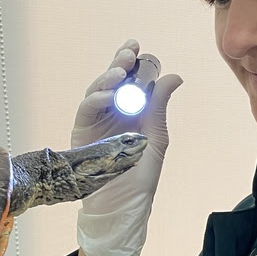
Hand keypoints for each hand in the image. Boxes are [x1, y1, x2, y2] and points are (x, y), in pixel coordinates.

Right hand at [72, 40, 181, 255]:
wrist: (122, 205)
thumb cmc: (141, 176)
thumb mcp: (156, 138)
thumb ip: (159, 106)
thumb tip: (173, 76)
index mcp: (135, 110)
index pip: (134, 79)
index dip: (137, 63)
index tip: (142, 51)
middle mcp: (115, 110)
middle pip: (114, 78)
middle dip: (121, 62)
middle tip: (129, 52)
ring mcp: (97, 118)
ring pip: (99, 88)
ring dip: (108, 76)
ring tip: (120, 72)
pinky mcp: (83, 129)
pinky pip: (87, 107)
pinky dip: (96, 97)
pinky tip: (109, 95)